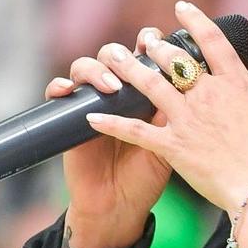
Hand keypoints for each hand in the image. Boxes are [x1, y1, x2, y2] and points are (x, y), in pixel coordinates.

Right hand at [46, 34, 175, 247]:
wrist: (120, 205)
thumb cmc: (147, 173)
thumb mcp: (170, 141)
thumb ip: (176, 111)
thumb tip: (189, 78)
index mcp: (143, 92)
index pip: (142, 55)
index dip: (147, 43)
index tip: (154, 41)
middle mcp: (115, 93)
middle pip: (113, 54)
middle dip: (121, 53)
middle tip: (131, 60)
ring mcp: (90, 103)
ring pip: (85, 67)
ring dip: (96, 70)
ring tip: (110, 86)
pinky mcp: (67, 118)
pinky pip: (57, 93)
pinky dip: (59, 86)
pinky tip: (66, 89)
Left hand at [86, 1, 247, 217]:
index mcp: (237, 85)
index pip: (213, 42)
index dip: (195, 21)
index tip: (181, 8)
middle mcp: (209, 94)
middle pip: (175, 59)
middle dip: (156, 46)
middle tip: (144, 38)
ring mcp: (188, 118)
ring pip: (150, 84)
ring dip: (128, 69)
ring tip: (111, 57)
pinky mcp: (173, 144)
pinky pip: (134, 130)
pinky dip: (110, 123)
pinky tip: (91, 117)